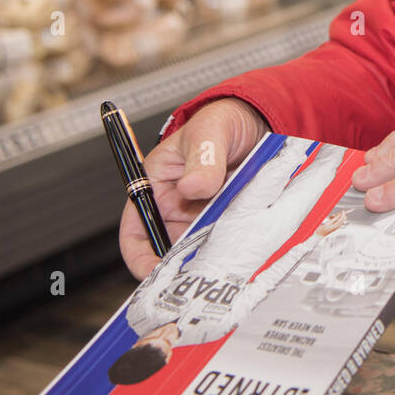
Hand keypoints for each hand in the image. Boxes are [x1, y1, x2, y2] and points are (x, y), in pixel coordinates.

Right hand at [118, 97, 266, 279]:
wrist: (258, 120)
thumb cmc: (221, 121)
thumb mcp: (209, 132)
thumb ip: (203, 157)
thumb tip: (192, 186)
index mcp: (156, 187)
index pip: (136, 231)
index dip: (140, 257)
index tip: (155, 274)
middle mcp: (177, 207)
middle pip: (171, 249)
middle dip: (183, 264)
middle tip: (202, 273)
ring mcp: (204, 215)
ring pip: (202, 247)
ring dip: (213, 255)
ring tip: (228, 258)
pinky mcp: (229, 218)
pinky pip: (228, 238)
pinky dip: (234, 244)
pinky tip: (246, 244)